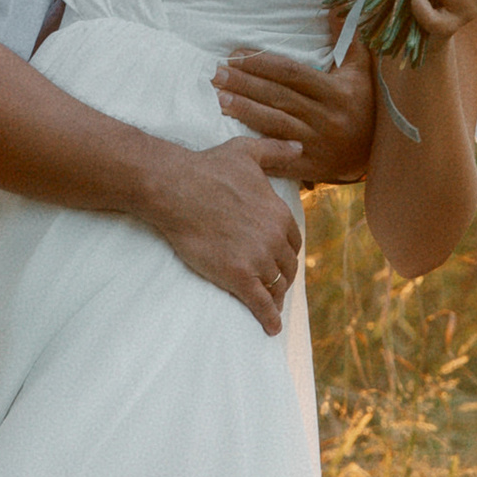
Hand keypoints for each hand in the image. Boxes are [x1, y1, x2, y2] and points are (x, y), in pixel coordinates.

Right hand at [144, 138, 302, 334]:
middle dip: (283, 277)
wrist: (176, 189)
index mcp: (279, 213)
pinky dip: (269, 318)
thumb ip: (276, 150)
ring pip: (276, 285)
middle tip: (275, 286)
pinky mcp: (238, 276)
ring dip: (276, 297)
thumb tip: (300, 148)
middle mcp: (274, 238)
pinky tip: (271, 328)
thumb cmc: (208, 168)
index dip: (286, 254)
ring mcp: (257, 259)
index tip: (280, 261)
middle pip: (287, 267)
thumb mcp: (247, 151)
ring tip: (271, 307)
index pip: (293, 243)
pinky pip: (261, 303)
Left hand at [213, 43, 375, 187]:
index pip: (292, 73)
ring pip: (274, 124)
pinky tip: (235, 139)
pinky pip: (280, 157)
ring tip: (219, 99)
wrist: (380, 153)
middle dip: (245, 84)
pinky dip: (258, 149)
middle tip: (217, 74)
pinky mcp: (312, 167)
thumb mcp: (361, 71)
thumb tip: (337, 5)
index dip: (261, 63)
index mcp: (338, 92)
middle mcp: (327, 118)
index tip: (236, 54)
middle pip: (278, 97)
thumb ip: (348, 39)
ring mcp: (319, 145)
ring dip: (244, 111)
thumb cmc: (365, 104)